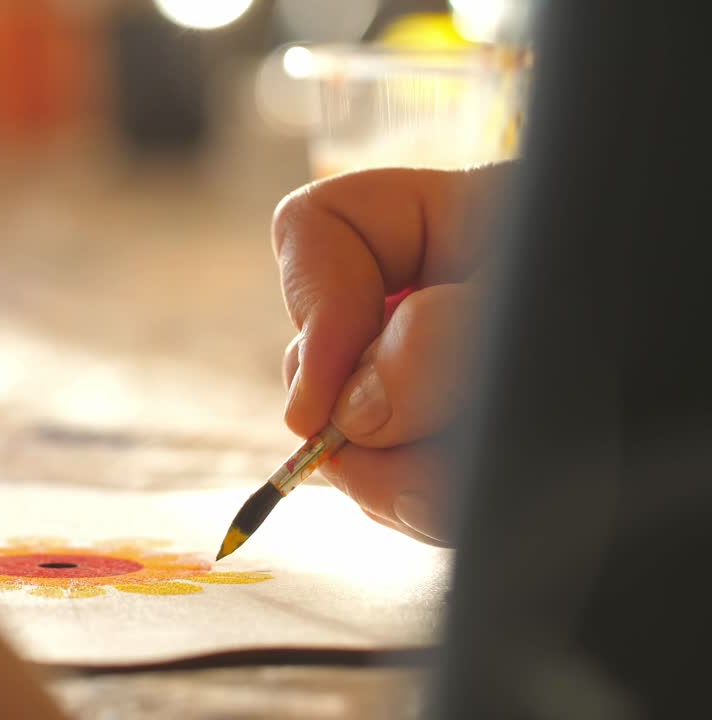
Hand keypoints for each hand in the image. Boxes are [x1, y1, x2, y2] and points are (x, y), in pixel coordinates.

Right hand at [273, 164, 510, 545]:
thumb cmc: (642, 338)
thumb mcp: (539, 320)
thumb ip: (437, 351)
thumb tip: (344, 417)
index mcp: (453, 219)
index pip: (317, 227)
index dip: (307, 307)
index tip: (322, 399)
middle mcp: (426, 295)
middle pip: (317, 343)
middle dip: (347, 414)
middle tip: (404, 456)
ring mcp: (428, 375)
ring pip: (346, 428)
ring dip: (391, 475)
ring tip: (461, 489)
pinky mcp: (440, 441)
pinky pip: (387, 480)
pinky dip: (416, 504)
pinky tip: (463, 502)